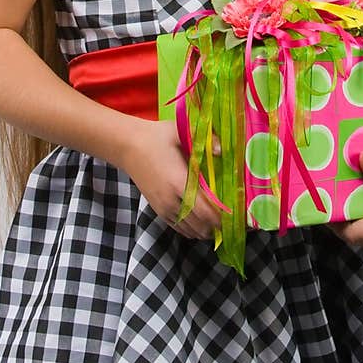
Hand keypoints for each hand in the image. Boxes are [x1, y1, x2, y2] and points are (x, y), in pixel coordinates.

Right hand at [118, 118, 222, 240]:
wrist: (128, 146)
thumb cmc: (156, 137)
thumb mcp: (179, 132)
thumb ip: (203, 140)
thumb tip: (223, 150)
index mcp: (179, 182)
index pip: (204, 209)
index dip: (221, 217)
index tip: (235, 215)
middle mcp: (171, 199)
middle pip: (199, 224)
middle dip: (216, 226)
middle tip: (232, 223)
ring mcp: (163, 207)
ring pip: (188, 229)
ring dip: (205, 230)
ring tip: (220, 227)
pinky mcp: (157, 209)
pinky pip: (177, 227)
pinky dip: (191, 230)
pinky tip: (201, 227)